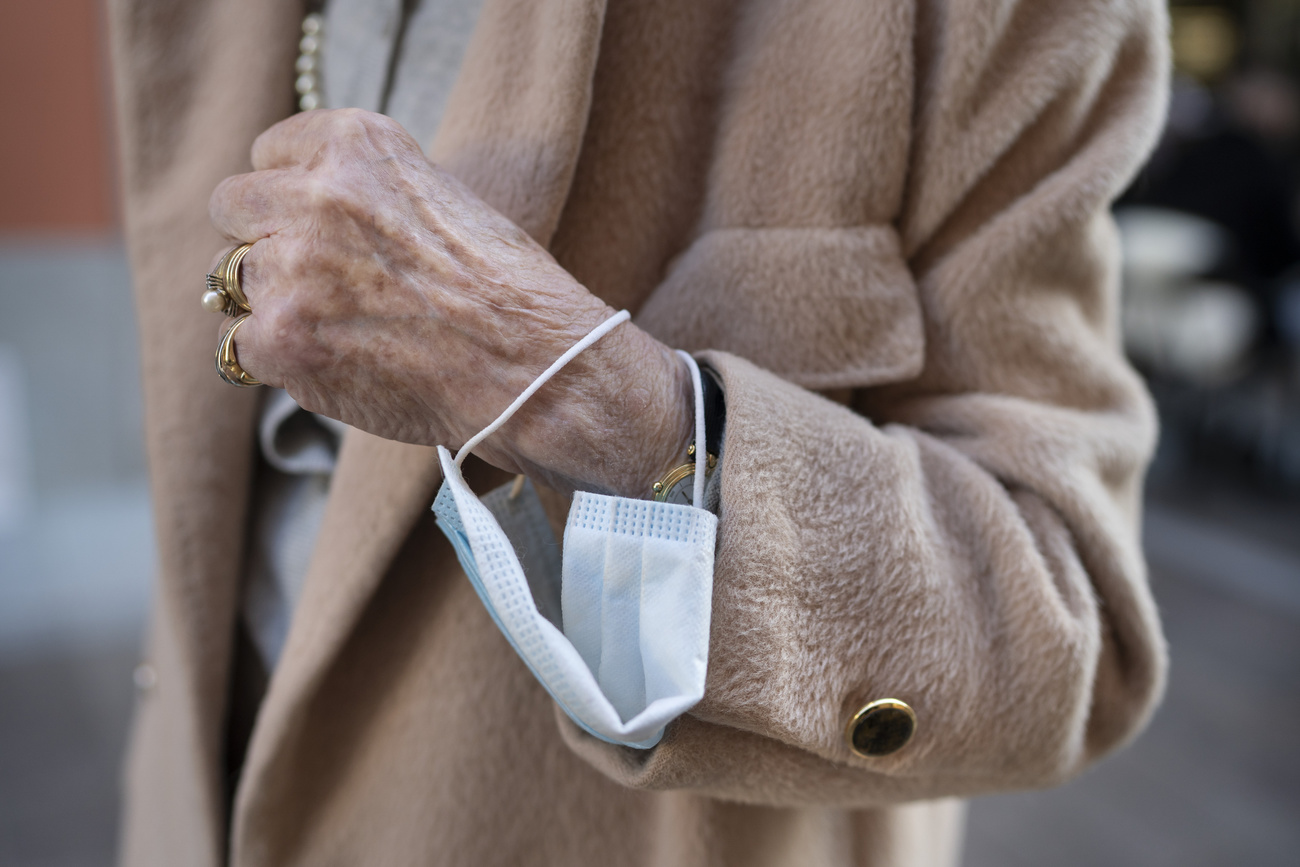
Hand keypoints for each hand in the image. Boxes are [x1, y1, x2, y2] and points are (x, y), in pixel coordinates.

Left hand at [208, 109, 692, 496]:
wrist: (531, 365)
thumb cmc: (505, 290)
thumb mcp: (440, 196)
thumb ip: (364, 193)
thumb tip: (304, 215)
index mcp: (354, 145)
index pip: (268, 152)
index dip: (290, 193)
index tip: (315, 223)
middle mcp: (314, 195)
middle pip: (232, 208)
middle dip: (264, 241)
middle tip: (314, 279)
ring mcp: (291, 269)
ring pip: (231, 281)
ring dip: (272, 303)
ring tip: (337, 329)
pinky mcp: (283, 339)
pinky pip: (238, 346)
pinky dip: (275, 360)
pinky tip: (330, 364)